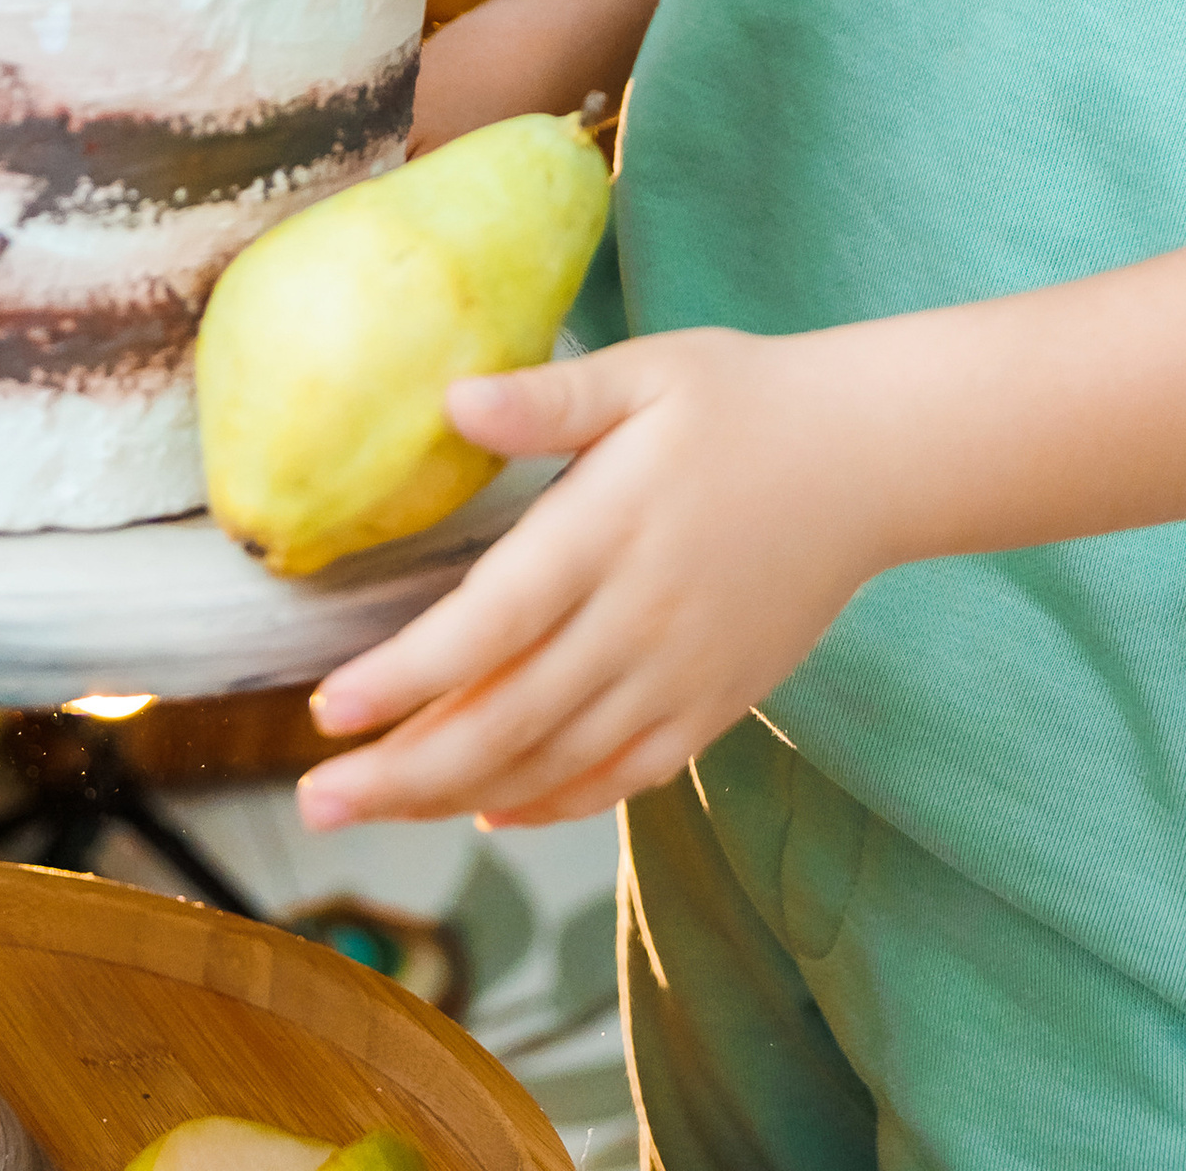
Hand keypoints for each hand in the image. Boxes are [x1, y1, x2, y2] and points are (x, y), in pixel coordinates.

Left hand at [297, 328, 882, 831]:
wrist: (869, 460)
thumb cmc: (742, 400)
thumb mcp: (646, 373)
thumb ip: (548, 399)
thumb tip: (451, 396)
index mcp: (610, 531)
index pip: (489, 625)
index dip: (404, 678)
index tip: (327, 709)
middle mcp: (640, 620)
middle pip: (505, 720)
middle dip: (402, 772)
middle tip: (316, 801)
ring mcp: (681, 675)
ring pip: (553, 763)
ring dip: (455, 797)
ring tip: (373, 809)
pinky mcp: (714, 706)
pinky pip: (621, 776)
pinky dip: (550, 803)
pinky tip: (490, 811)